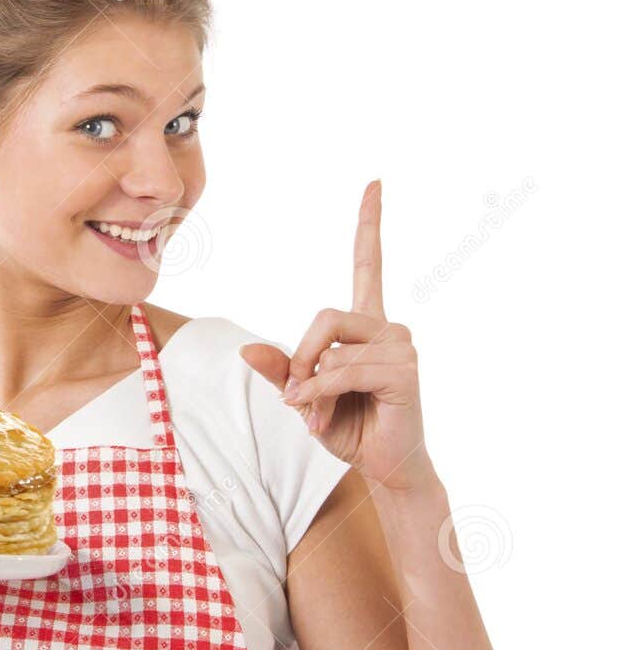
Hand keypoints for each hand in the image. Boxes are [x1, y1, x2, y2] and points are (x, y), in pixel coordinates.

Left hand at [238, 180, 438, 493]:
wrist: (383, 466)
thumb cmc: (349, 428)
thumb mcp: (303, 396)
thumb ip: (280, 370)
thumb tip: (246, 351)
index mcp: (367, 326)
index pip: (370, 264)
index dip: (369, 224)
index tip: (375, 183)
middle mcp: (388, 328)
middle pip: (325, 316)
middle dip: (300, 356)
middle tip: (294, 395)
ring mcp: (401, 347)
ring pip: (331, 348)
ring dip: (309, 385)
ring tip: (314, 414)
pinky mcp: (404, 371)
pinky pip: (342, 371)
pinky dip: (320, 394)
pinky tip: (319, 416)